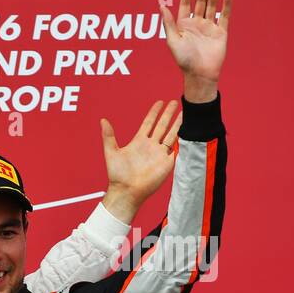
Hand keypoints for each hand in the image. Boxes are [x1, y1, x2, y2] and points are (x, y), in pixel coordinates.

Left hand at [99, 100, 182, 222]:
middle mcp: (151, 146)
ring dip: (178, 124)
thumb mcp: (111, 152)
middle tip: (175, 102)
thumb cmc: (117, 175)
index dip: (154, 113)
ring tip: (186, 112)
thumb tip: (103, 121)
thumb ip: (108, 136)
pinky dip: (184, 140)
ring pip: (172, 134)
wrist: (127, 191)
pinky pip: (178, 149)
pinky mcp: (168, 162)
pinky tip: (190, 130)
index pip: (149, 123)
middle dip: (168, 114)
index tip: (159, 102)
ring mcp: (160, 153)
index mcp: (139, 142)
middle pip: (162, 126)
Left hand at [160, 0, 231, 101]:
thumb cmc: (184, 60)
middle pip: (200, 2)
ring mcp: (209, 27)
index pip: (186, 4)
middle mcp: (196, 24)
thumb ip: (169, 23)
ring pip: (212, 6)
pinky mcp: (221, 32)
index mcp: (183, 25)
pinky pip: (224, 16)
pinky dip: (225, 6)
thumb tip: (161, 6)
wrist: (200, 74)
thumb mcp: (173, 41)